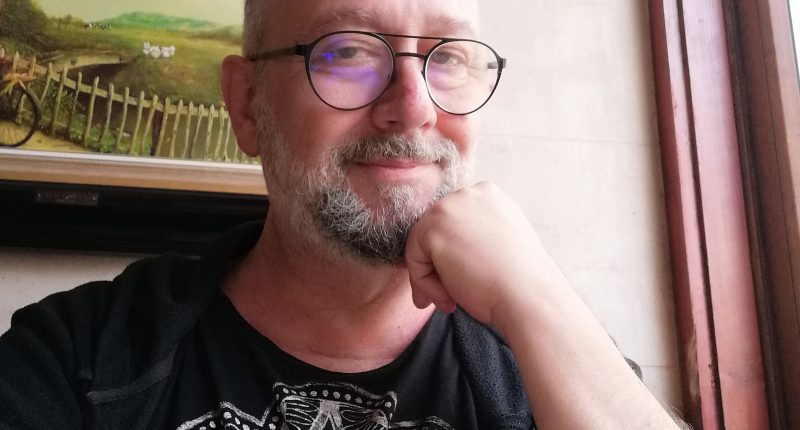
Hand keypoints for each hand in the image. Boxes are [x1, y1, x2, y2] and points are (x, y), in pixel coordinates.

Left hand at [404, 181, 570, 331]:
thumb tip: (445, 251)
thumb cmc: (519, 282)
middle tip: (450, 298)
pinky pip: (414, 260)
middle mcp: (468, 193)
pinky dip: (426, 284)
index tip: (461, 282)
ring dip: (431, 279)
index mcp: (489, 195)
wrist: (529, 297)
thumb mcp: (498, 244)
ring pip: (421, 246)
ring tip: (452, 302)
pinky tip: (450, 299)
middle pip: (433, 231)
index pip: (452, 223)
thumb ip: (475, 236)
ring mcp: (449, 207)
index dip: (451, 256)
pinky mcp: (433, 229)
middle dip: (437, 267)